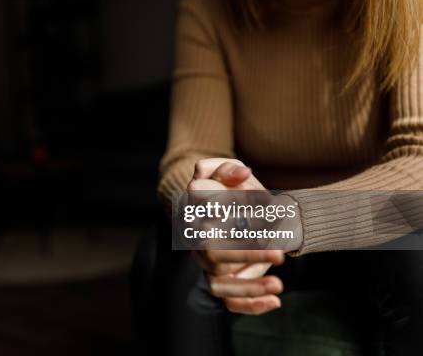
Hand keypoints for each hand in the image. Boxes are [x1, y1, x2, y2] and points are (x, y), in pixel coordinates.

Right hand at [188, 158, 288, 314]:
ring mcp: (206, 261)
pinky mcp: (218, 278)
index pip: (198, 204)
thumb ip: (229, 169)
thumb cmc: (225, 188)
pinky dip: (249, 305)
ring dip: (248, 287)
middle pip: (211, 250)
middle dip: (246, 254)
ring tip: (278, 285)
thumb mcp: (226, 172)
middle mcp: (196, 238)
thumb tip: (243, 172)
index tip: (245, 204)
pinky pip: (227, 300)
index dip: (215, 204)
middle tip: (279, 254)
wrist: (224, 210)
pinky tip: (274, 301)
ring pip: (217, 282)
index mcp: (194, 208)